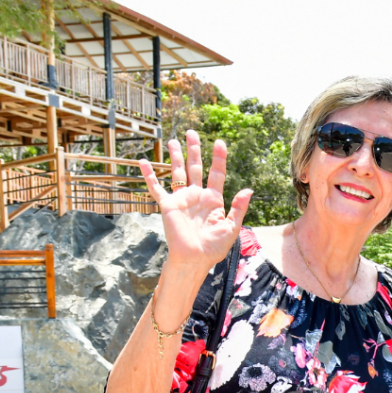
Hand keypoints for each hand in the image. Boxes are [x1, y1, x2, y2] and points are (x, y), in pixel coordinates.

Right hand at [137, 130, 253, 273]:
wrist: (194, 259)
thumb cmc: (213, 248)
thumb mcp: (231, 227)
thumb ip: (239, 208)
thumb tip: (248, 189)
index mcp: (213, 200)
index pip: (216, 173)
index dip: (218, 158)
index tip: (220, 142)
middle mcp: (196, 196)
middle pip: (195, 167)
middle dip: (194, 150)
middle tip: (192, 132)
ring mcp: (181, 199)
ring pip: (177, 172)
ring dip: (176, 156)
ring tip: (173, 140)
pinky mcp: (167, 206)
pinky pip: (156, 188)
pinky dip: (149, 175)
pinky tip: (143, 162)